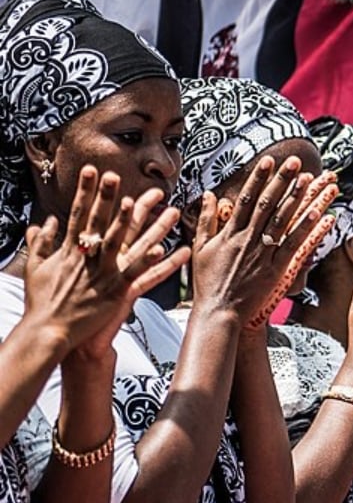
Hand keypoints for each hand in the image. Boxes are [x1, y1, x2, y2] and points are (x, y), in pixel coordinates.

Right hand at [24, 166, 190, 357]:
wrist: (48, 331)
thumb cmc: (42, 302)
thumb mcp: (35, 268)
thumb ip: (39, 243)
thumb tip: (41, 223)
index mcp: (72, 249)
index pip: (81, 213)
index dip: (89, 192)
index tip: (95, 171)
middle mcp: (91, 258)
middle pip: (109, 223)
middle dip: (119, 200)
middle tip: (127, 179)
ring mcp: (106, 274)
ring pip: (134, 244)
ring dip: (153, 226)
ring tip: (167, 209)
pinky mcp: (117, 292)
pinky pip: (143, 276)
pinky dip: (156, 264)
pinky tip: (168, 250)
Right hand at [190, 157, 336, 327]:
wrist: (218, 311)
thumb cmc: (207, 281)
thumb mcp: (200, 247)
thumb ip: (206, 219)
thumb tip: (209, 194)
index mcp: (229, 232)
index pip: (246, 198)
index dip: (259, 178)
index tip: (268, 160)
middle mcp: (247, 239)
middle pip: (268, 204)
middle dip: (282, 181)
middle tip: (295, 161)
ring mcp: (263, 253)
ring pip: (283, 221)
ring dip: (297, 198)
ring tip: (310, 180)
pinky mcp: (276, 269)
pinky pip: (294, 246)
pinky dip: (307, 229)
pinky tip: (320, 215)